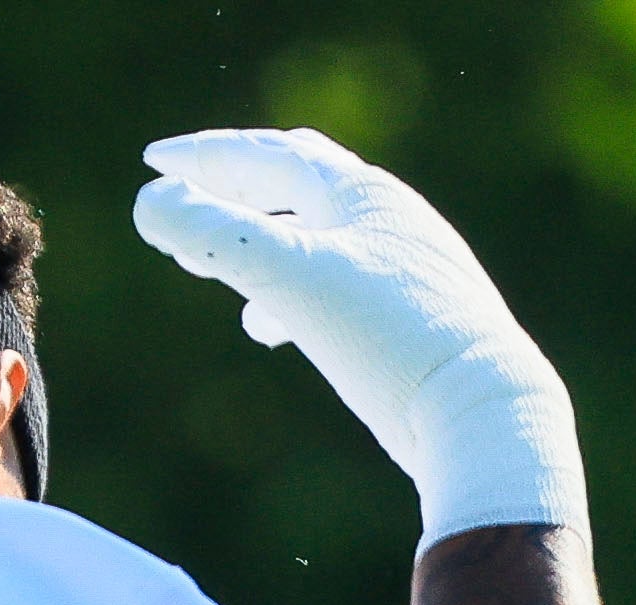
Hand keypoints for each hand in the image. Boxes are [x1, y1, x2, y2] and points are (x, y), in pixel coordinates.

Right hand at [133, 127, 583, 541]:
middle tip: (183, 199)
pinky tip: (272, 329)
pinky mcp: (418, 327)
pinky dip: (292, 296)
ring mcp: (409, 274)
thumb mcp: (290, 278)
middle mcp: (391, 222)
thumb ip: (215, 235)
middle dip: (234, 190)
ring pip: (318, 240)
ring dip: (259, 245)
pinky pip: (340, 291)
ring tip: (212, 272)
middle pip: (297, 184)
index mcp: (362, 195)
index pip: (268, 155)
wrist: (485, 418)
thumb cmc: (392, 341)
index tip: (152, 165)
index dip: (204, 158)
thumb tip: (150, 205)